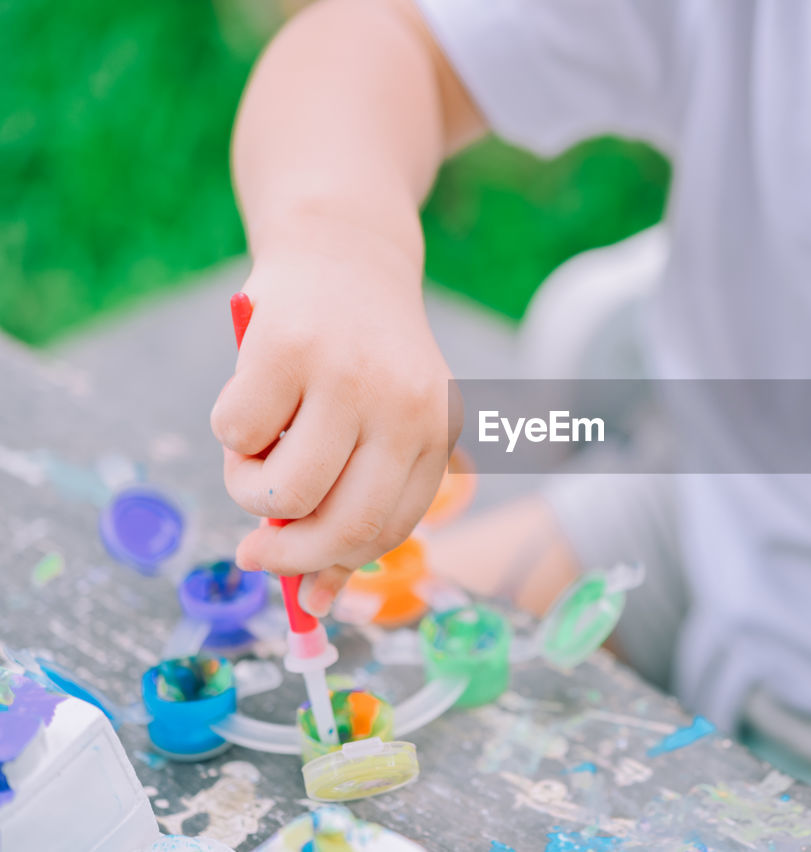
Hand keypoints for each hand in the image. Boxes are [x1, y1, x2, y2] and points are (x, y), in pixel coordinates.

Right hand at [211, 239, 459, 614]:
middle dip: (289, 556)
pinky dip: (230, 432)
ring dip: (250, 489)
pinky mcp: (287, 347)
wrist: (344, 250)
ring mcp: (347, 375)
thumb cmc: (356, 357)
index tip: (298, 582)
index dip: (337, 564)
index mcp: (434, 429)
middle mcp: (404, 405)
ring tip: (254, 454)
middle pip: (344, 525)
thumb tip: (314, 600)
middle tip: (254, 554)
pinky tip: (252, 392)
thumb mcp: (376, 425)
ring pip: (284, 492)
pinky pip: (237, 434)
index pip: (389, 528)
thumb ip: (351, 505)